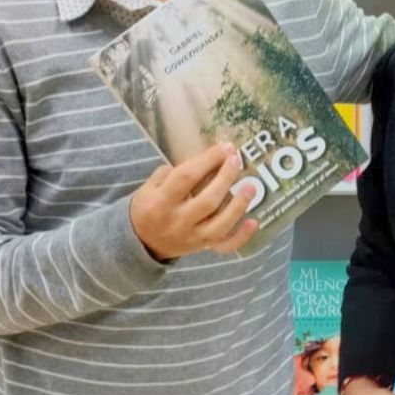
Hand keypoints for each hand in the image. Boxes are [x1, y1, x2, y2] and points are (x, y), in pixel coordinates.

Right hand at [129, 142, 257, 259]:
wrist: (140, 243)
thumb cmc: (147, 208)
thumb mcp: (148, 187)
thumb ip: (171, 174)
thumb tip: (202, 161)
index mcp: (160, 202)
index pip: (186, 178)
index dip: (207, 160)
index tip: (224, 147)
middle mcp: (177, 221)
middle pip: (207, 200)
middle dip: (225, 178)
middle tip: (236, 159)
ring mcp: (192, 237)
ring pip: (220, 225)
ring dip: (238, 205)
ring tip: (252, 186)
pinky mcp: (202, 248)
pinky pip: (225, 246)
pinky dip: (241, 236)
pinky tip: (254, 222)